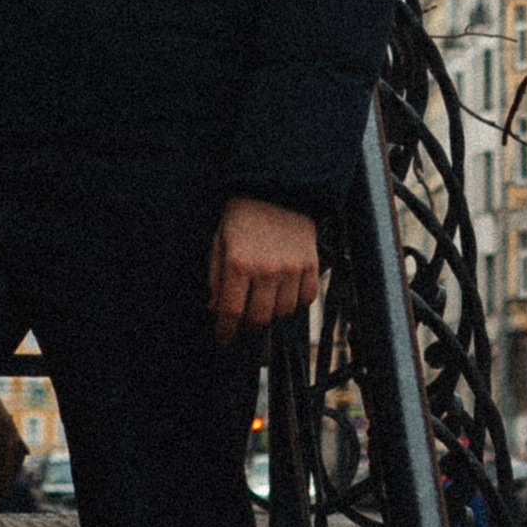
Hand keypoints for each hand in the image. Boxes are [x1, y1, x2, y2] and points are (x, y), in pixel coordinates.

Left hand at [209, 196, 319, 345]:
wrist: (278, 188)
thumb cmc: (243, 215)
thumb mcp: (219, 241)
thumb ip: (216, 277)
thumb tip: (215, 308)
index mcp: (239, 263)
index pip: (231, 312)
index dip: (225, 331)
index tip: (223, 338)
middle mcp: (267, 269)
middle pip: (258, 318)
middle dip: (247, 324)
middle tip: (243, 318)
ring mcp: (292, 268)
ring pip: (283, 312)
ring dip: (271, 313)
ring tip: (264, 301)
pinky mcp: (311, 264)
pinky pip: (306, 299)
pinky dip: (295, 303)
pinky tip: (285, 293)